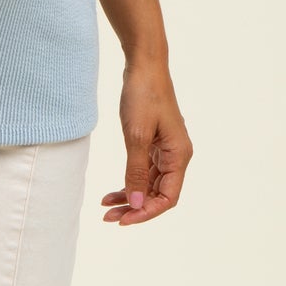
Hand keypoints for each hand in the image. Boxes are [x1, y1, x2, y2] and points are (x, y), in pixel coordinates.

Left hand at [99, 59, 191, 224]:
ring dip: (129, 197)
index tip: (123, 219)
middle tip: (108, 218)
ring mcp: (166, 151)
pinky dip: (129, 182)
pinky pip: (144, 172)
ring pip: (149, 185)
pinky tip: (111, 191)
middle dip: (134, 208)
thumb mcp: (136, 136)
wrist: (143, 66)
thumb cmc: (143, 96)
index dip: (147, 212)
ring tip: (106, 208)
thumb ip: (136, 171)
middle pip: (158, 194)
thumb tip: (136, 204)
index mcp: (179, 156)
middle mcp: (176, 156)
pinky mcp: (154, 144)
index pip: (168, 197)